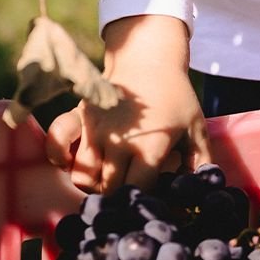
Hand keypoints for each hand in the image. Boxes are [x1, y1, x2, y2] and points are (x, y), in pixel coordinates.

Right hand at [45, 15, 211, 193]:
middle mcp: (118, 143)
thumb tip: (204, 187)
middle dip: (119, 195)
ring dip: (92, 183)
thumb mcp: (195, 126)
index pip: (137, 191)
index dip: (143, 199)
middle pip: (108, 189)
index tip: (150, 196)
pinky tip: (73, 160)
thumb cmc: (175, 97)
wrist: (149, 59)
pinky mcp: (78, 117)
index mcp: (148, 148)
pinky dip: (60, 158)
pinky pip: (56, 145)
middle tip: (129, 189)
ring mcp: (94, 130)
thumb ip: (201, 160)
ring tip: (107, 177)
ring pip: (82, 177)